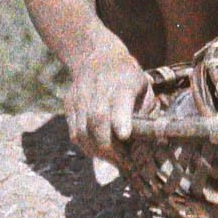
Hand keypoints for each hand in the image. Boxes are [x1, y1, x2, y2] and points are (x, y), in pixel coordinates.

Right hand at [65, 37, 152, 160]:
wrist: (98, 56)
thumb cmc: (128, 78)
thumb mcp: (144, 88)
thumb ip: (145, 113)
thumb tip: (149, 144)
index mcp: (123, 80)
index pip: (118, 99)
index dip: (120, 118)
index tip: (125, 135)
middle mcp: (98, 86)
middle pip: (97, 119)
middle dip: (109, 147)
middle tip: (123, 162)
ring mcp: (79, 94)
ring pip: (82, 131)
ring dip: (97, 151)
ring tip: (112, 159)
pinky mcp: (68, 104)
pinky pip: (74, 133)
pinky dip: (87, 146)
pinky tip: (99, 150)